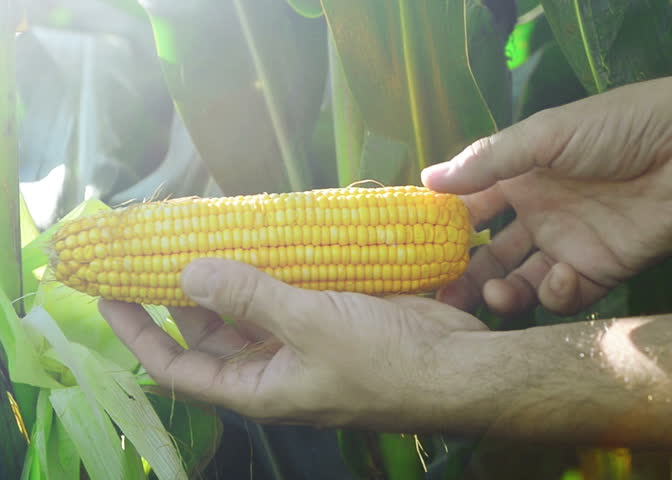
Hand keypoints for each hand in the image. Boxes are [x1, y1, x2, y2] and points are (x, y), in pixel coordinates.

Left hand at [99, 258, 488, 429]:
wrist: (456, 364)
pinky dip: (272, 261)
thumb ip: (250, 298)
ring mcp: (304, 338)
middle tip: (154, 245)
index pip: (180, 368)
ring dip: (228, 271)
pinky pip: (288, 285)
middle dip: (181, 294)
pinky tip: (261, 229)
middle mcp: (274, 366)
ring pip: (250, 304)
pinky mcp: (332, 311)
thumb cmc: (383, 361)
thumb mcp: (311, 328)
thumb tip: (187, 271)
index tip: (111, 294)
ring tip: (200, 229)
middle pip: (211, 332)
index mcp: (259, 388)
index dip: (141, 335)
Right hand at [423, 80, 671, 315]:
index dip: (444, 231)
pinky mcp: (602, 270)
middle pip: (490, 254)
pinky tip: (558, 277)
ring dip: (503, 293)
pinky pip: (565, 295)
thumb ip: (488, 160)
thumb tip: (426, 180)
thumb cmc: (617, 128)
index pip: (471, 208)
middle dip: (467, 277)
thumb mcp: (545, 136)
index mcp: (522, 177)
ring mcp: (570, 244)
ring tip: (494, 296)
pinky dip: (553, 294)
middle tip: (444, 299)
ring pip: (522, 281)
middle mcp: (540, 214)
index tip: (416, 253)